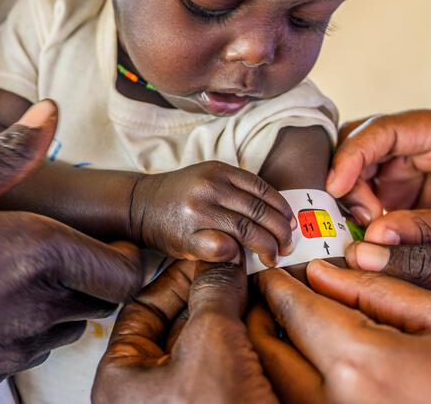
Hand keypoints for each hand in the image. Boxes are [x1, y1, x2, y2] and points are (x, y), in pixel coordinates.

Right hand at [0, 101, 143, 402]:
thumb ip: (9, 154)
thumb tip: (50, 112)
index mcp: (38, 252)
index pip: (130, 271)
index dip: (128, 253)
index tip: (104, 235)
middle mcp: (38, 306)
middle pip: (102, 297)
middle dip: (91, 271)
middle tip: (52, 243)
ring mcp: (16, 347)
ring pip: (69, 324)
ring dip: (58, 299)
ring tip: (9, 270)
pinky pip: (31, 349)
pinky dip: (23, 326)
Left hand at [93, 260, 277, 403]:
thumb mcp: (212, 343)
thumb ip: (213, 293)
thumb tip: (220, 263)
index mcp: (122, 380)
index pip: (142, 308)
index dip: (177, 277)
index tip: (206, 258)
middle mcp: (147, 397)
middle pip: (175, 327)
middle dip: (209, 298)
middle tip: (236, 273)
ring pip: (205, 350)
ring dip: (232, 322)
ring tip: (258, 297)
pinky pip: (227, 374)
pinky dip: (245, 350)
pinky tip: (268, 332)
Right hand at [130, 161, 292, 267]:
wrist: (138, 205)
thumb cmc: (179, 197)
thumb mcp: (207, 179)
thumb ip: (236, 190)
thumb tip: (277, 215)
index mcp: (218, 171)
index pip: (263, 190)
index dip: (282, 209)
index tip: (292, 224)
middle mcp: (210, 187)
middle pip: (259, 212)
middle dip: (280, 232)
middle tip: (287, 246)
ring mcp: (199, 212)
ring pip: (248, 231)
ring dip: (267, 248)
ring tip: (272, 258)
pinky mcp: (189, 237)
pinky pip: (224, 248)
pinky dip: (238, 256)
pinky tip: (242, 261)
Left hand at [247, 261, 430, 403]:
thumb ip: (384, 288)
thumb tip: (330, 269)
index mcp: (362, 364)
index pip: (296, 311)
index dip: (280, 281)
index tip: (273, 264)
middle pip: (272, 354)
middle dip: (269, 317)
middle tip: (281, 292)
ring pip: (283, 388)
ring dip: (282, 352)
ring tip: (303, 323)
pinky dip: (306, 384)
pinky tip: (326, 362)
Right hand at [325, 107, 430, 282]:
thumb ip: (426, 233)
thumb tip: (371, 239)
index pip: (386, 129)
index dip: (353, 155)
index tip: (334, 188)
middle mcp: (427, 139)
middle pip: (364, 141)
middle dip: (349, 177)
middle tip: (354, 219)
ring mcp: (414, 162)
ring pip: (359, 166)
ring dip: (353, 196)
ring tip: (367, 231)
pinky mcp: (406, 188)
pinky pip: (367, 190)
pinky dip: (359, 210)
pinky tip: (368, 234)